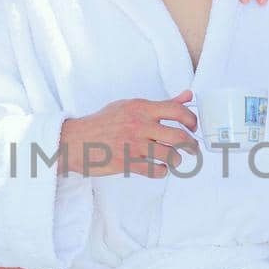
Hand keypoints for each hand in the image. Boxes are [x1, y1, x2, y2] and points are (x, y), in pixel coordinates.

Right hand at [60, 91, 198, 177]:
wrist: (75, 140)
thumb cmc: (103, 122)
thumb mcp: (130, 106)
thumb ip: (162, 103)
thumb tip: (188, 96)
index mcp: (140, 107)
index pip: (176, 110)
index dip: (191, 119)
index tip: (193, 127)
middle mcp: (138, 124)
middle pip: (178, 136)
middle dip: (191, 145)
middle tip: (192, 149)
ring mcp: (132, 144)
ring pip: (170, 155)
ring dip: (177, 160)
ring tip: (174, 160)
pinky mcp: (126, 162)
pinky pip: (155, 171)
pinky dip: (162, 172)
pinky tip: (159, 168)